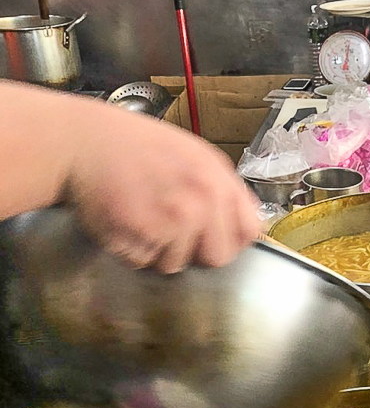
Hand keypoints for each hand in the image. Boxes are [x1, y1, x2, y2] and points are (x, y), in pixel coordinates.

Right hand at [64, 105, 260, 272]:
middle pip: (218, 257)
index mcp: (218, 178)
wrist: (83, 142)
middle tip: (171, 230)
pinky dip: (131, 250)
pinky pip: (144, 263)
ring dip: (158, 251)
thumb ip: (222, 189)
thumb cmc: (136, 147)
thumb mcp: (194, 155)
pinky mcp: (143, 236)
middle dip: (196, 252)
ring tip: (142, 218)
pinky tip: (124, 222)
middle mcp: (202, 200)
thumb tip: (246, 223)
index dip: (232, 238)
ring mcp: (173, 220)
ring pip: (177, 265)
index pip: (249, 231)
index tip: (214, 235)